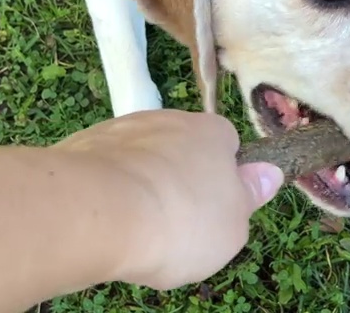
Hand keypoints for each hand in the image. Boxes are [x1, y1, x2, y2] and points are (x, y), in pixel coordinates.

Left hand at [53, 110, 282, 289]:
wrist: (98, 211)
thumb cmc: (180, 220)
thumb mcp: (233, 226)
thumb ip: (250, 198)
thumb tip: (268, 174)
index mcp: (212, 133)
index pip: (227, 144)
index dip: (223, 178)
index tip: (214, 210)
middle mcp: (168, 119)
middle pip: (180, 150)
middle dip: (178, 180)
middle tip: (175, 226)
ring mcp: (121, 129)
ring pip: (140, 159)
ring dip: (140, 184)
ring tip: (135, 229)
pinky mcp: (81, 146)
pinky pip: (104, 170)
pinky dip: (106, 191)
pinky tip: (103, 221)